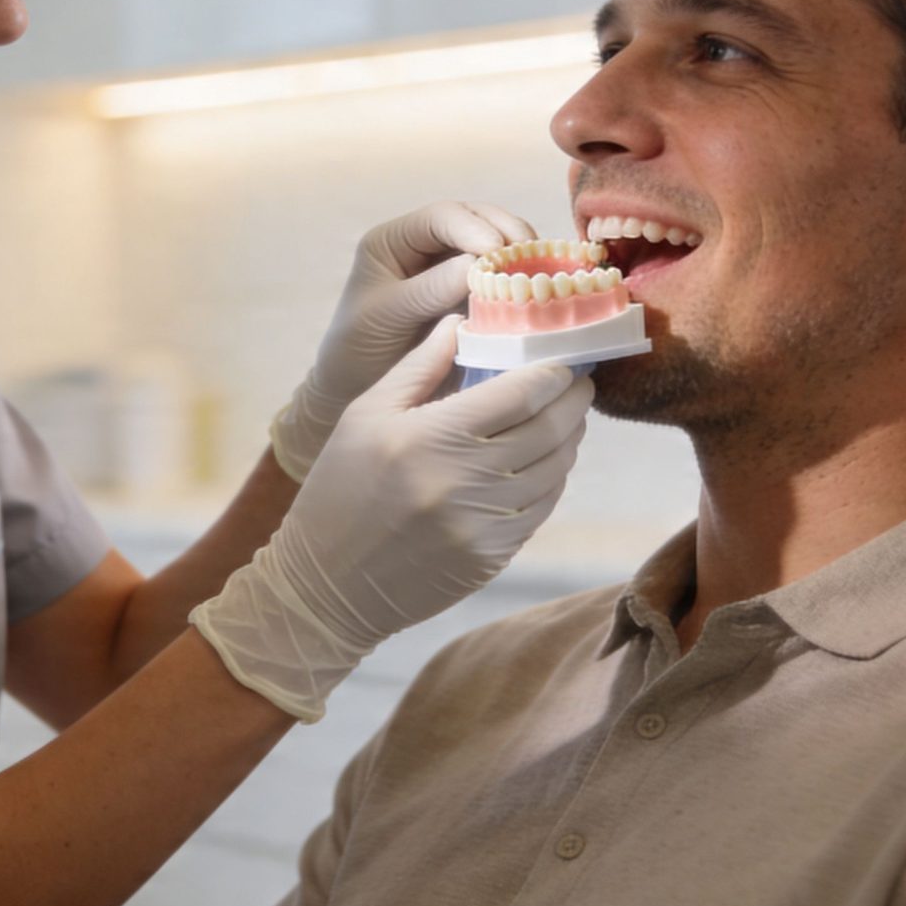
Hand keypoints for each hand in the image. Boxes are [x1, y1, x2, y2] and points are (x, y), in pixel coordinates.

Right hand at [194, 318, 593, 720]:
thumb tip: (461, 322)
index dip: (554, 370)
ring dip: (568, 439)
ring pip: (554, 469)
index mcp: (432, 436)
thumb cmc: (339, 488)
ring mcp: (484, 523)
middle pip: (550, 428)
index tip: (564, 356)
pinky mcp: (493, 556)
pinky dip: (551, 479)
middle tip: (578, 382)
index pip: (521, 392)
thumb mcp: (365, 416)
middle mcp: (465, 480)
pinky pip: (542, 508)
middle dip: (573, 400)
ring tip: (564, 419)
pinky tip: (542, 463)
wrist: (327, 584)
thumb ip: (419, 366)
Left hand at [269, 201, 536, 481]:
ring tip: (546, 274)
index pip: (441, 216)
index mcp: (395, 240)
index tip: (495, 250)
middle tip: (532, 258)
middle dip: (509, 234)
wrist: (358, 390)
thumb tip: (478, 264)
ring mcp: (455, 268)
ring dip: (524, 256)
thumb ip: (428, 290)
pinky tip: (543, 293)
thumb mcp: (385, 317)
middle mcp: (428, 245)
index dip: (473, 227)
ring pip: (500, 244)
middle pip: (479, 220)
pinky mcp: (475, 294)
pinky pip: (506, 277)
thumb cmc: (358, 351)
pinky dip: (526, 280)